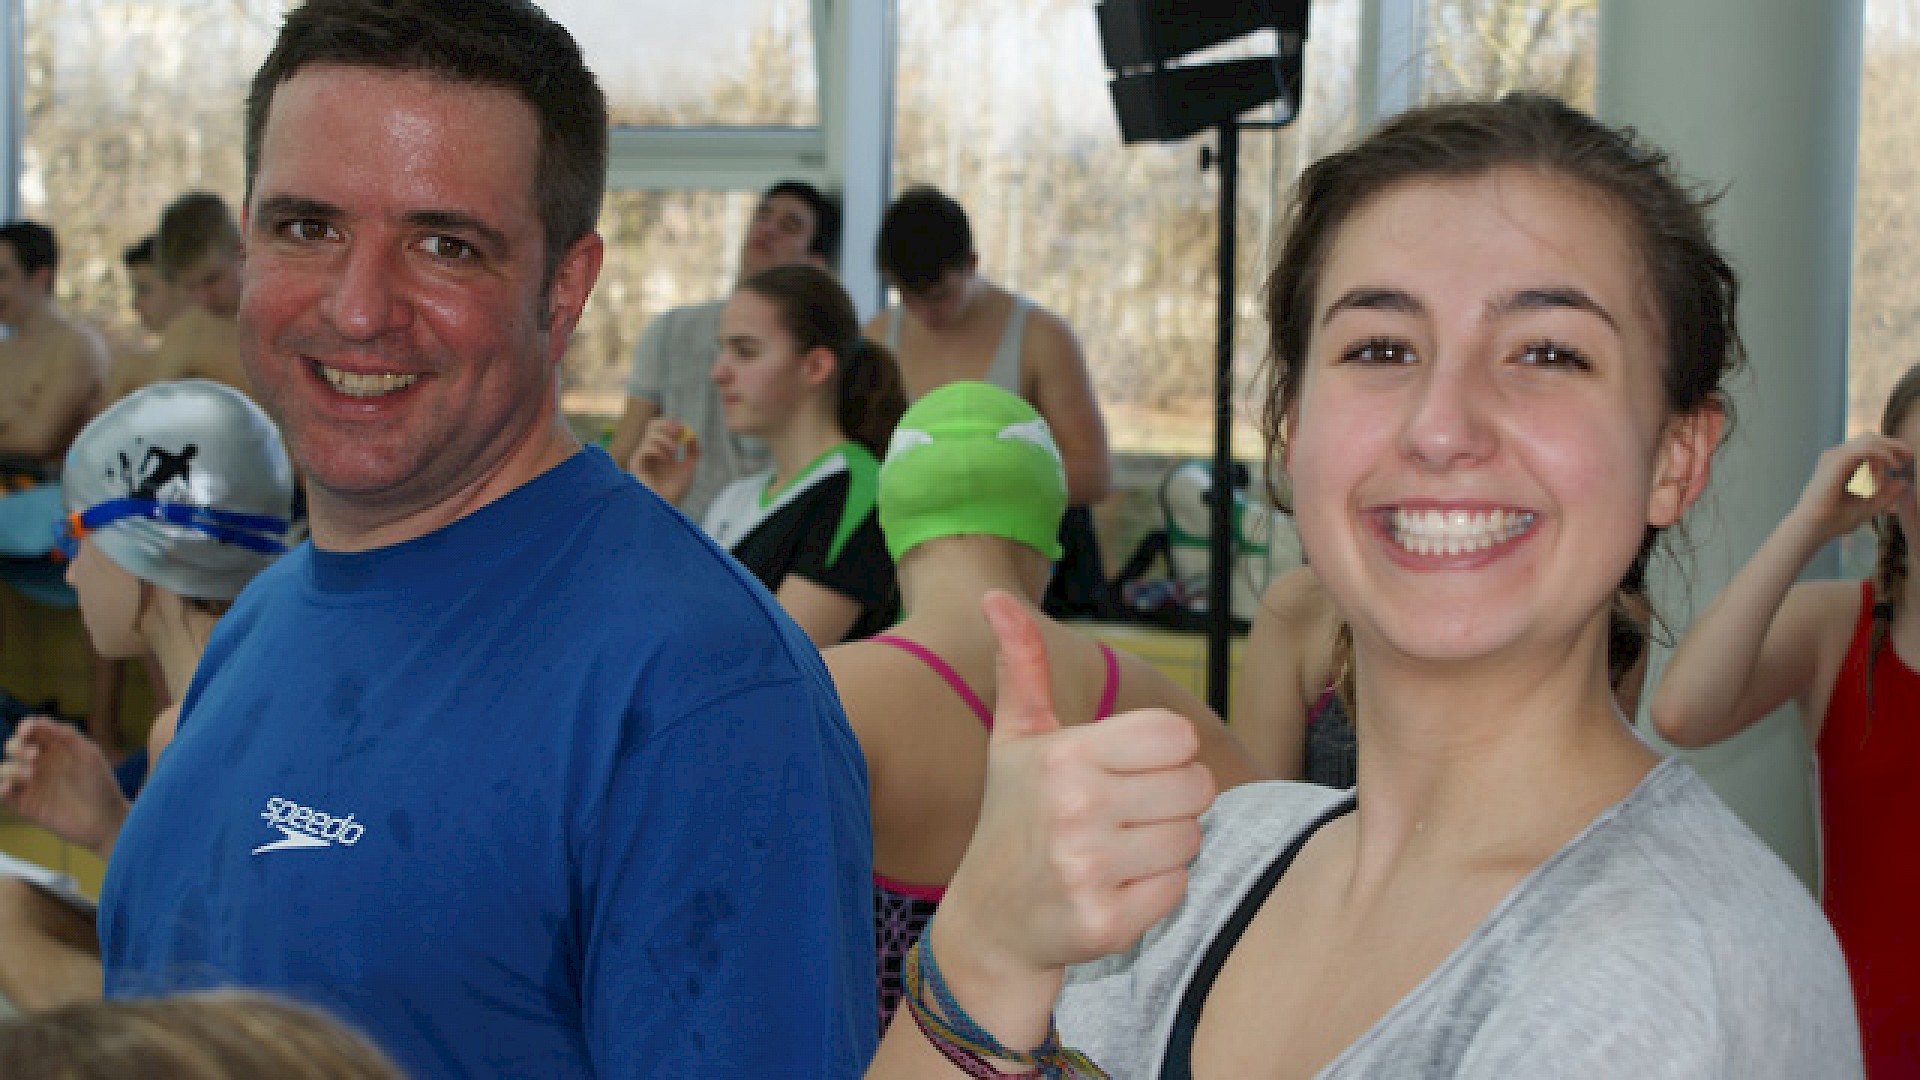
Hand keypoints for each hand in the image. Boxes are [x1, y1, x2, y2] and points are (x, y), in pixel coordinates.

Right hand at [0, 715, 128, 856]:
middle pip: (13, 747)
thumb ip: (66, 734)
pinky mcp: (24, 805)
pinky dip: (0, 788)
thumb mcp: (88, 754)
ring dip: (12, 768)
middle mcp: (39, 764)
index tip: (27, 731)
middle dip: (17, 747)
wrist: (105, 820)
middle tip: (35, 756)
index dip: (25, 727)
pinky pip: (1, 794)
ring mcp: (30, 785)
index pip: (31, 732)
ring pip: (4, 769)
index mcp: (55, 749)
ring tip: (30, 774)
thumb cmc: (100, 784)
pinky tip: (7, 788)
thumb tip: (38, 720)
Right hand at [628, 416, 698, 506]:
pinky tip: (665, 459)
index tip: (681, 427)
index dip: (670, 424)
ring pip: (650, 436)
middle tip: (677, 432)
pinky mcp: (636, 464)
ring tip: (674, 452)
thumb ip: (693, 451)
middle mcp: (649, 451)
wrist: (666, 506)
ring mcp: (642, 457)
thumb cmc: (675, 490)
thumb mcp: (689, 468)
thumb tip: (692, 435)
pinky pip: (645, 448)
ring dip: (665, 440)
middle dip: (665, 426)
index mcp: (660, 450)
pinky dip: (658, 449)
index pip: (661, 428)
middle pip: (651, 426)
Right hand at [928, 591, 1214, 1042]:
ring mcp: (1089, 868)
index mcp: (1064, 754)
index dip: (1164, 754)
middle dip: (1170, 801)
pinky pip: (1178, 889)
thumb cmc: (1014, 817)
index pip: (1177, 736)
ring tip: (1118, 852)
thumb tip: (995, 597)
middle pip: (1196, 788)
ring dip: (1165, 848)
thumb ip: (1022, 667)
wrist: (990, 922)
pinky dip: (1156, 892)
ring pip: (1191, 839)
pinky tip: (1115, 888)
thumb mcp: (1014, 740)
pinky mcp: (1105, 922)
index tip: (1127, 771)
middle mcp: (1076, 808)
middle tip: (1123, 816)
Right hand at [1792, 433, 1915, 541]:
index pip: (1867, 446)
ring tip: (1900, 464)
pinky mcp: (1838, 460)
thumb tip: (1903, 482)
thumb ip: (1886, 495)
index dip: (1889, 449)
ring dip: (1889, 449)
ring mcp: (1835, 457)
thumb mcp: (1868, 506)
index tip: (1905, 461)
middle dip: (1893, 445)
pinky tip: (1892, 465)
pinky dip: (1883, 455)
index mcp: (1840, 464)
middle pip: (1870, 438)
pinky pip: (1867, 449)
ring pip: (1870, 440)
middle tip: (1909, 456)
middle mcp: (1836, 457)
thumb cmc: (1834, 520)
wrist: (1814, 526)